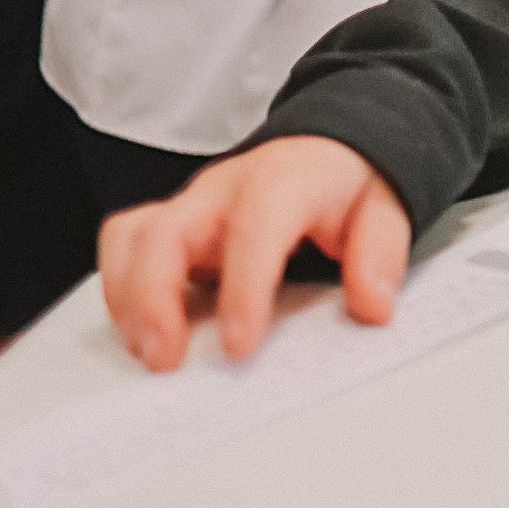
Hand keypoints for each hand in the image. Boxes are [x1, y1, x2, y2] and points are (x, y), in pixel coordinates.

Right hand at [98, 136, 409, 371]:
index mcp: (283, 181)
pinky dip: (123, 291)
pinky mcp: (171, 223)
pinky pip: (125, 246)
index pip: (255, 226)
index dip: (243, 287)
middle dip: (154, 299)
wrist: (328, 147)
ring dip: (128, 300)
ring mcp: (191, 204)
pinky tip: (145, 330)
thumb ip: (380, 253)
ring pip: (131, 237)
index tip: (239, 345)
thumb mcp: (385, 206)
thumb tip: (373, 305)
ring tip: (149, 352)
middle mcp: (225, 188)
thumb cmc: (348, 182)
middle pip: (165, 230)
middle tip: (167, 360)